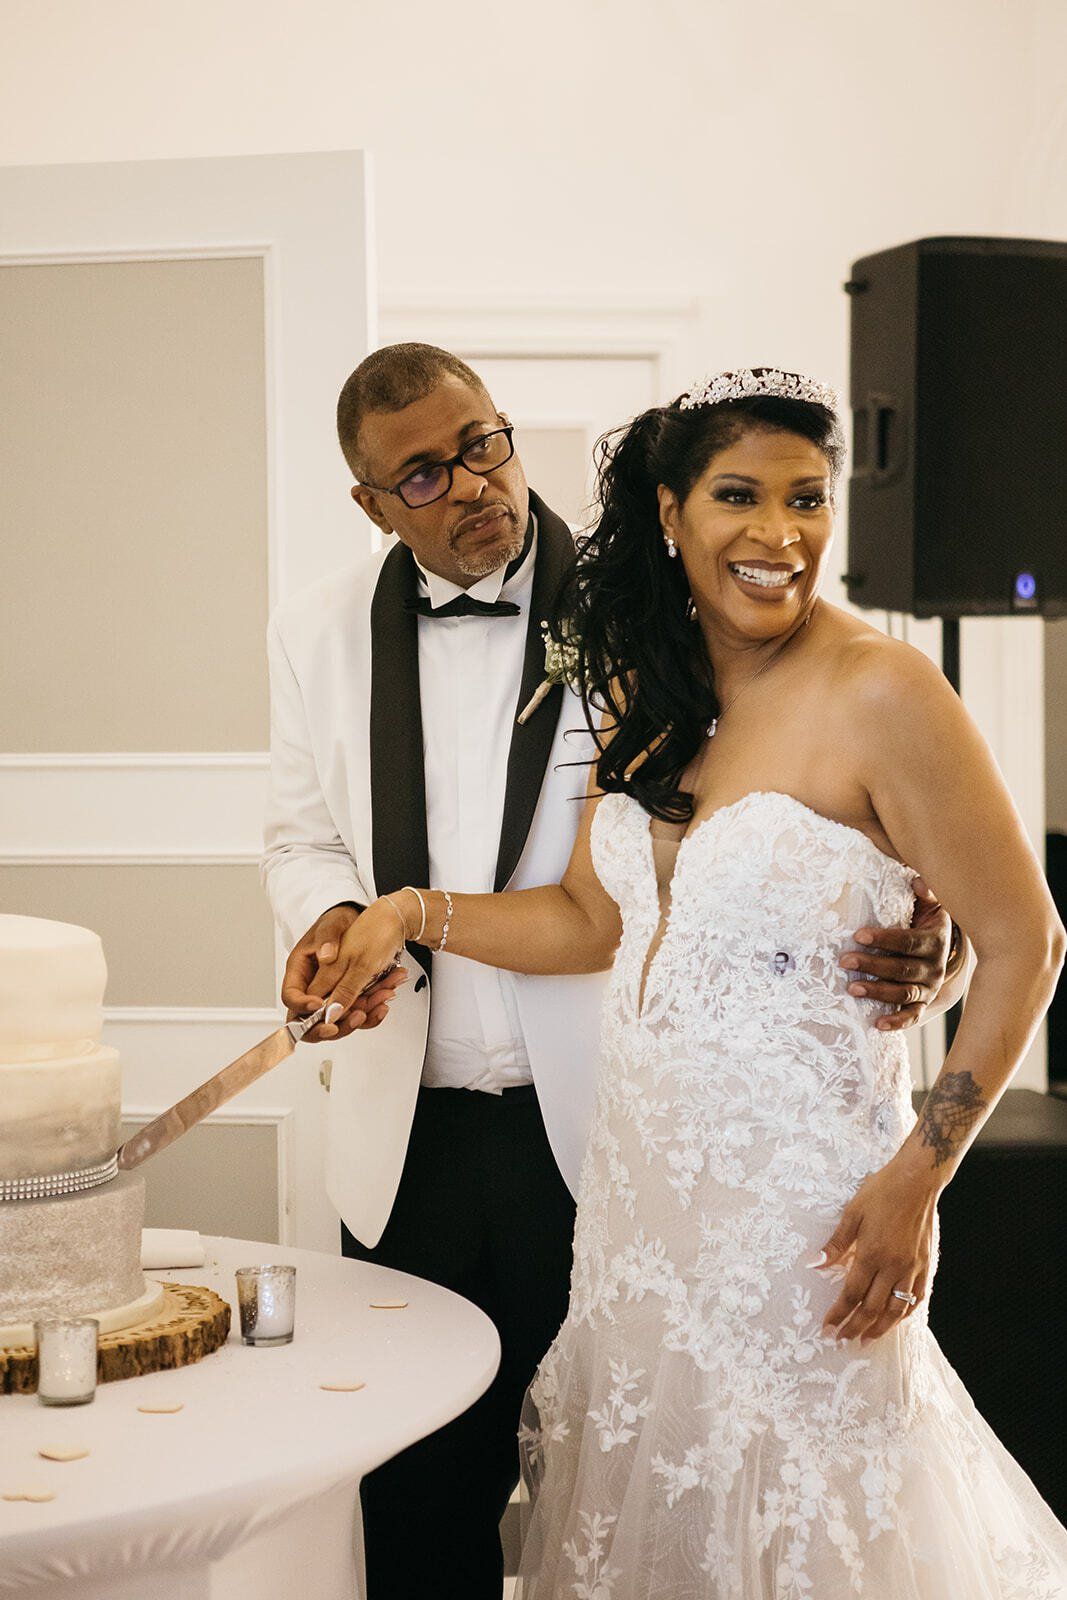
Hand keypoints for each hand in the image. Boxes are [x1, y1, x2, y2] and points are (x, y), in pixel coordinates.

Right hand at [281, 904, 406, 1041]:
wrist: (369, 919)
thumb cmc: (342, 919)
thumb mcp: (333, 926)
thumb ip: (329, 943)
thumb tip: (324, 957)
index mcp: (300, 969)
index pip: (291, 997)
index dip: (303, 1007)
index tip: (321, 1007)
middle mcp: (313, 985)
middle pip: (312, 1019)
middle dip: (336, 1022)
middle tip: (357, 1015)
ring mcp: (331, 992)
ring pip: (339, 1018)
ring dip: (363, 1012)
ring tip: (382, 996)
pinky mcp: (349, 993)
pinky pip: (356, 1010)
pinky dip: (373, 1007)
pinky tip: (386, 996)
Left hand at [813, 1153, 939, 1344]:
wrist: (916, 1181)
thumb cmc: (880, 1192)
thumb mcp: (852, 1213)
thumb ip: (836, 1243)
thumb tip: (815, 1263)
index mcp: (871, 1254)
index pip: (851, 1294)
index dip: (838, 1314)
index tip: (827, 1328)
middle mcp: (893, 1266)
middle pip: (872, 1308)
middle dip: (855, 1327)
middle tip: (842, 1340)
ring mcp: (912, 1268)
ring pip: (896, 1310)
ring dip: (880, 1328)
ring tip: (866, 1340)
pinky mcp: (926, 1266)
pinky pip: (916, 1299)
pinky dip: (904, 1314)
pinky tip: (895, 1320)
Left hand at [839, 877, 950, 1030]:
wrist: (946, 948)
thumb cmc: (927, 921)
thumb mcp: (931, 905)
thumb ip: (925, 892)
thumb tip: (917, 880)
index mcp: (934, 940)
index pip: (908, 941)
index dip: (884, 939)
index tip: (858, 935)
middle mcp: (934, 967)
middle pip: (902, 969)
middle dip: (872, 965)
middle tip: (844, 960)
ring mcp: (929, 988)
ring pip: (904, 993)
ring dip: (878, 992)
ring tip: (851, 988)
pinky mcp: (924, 1003)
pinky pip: (912, 1016)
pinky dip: (898, 1022)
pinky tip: (878, 1024)